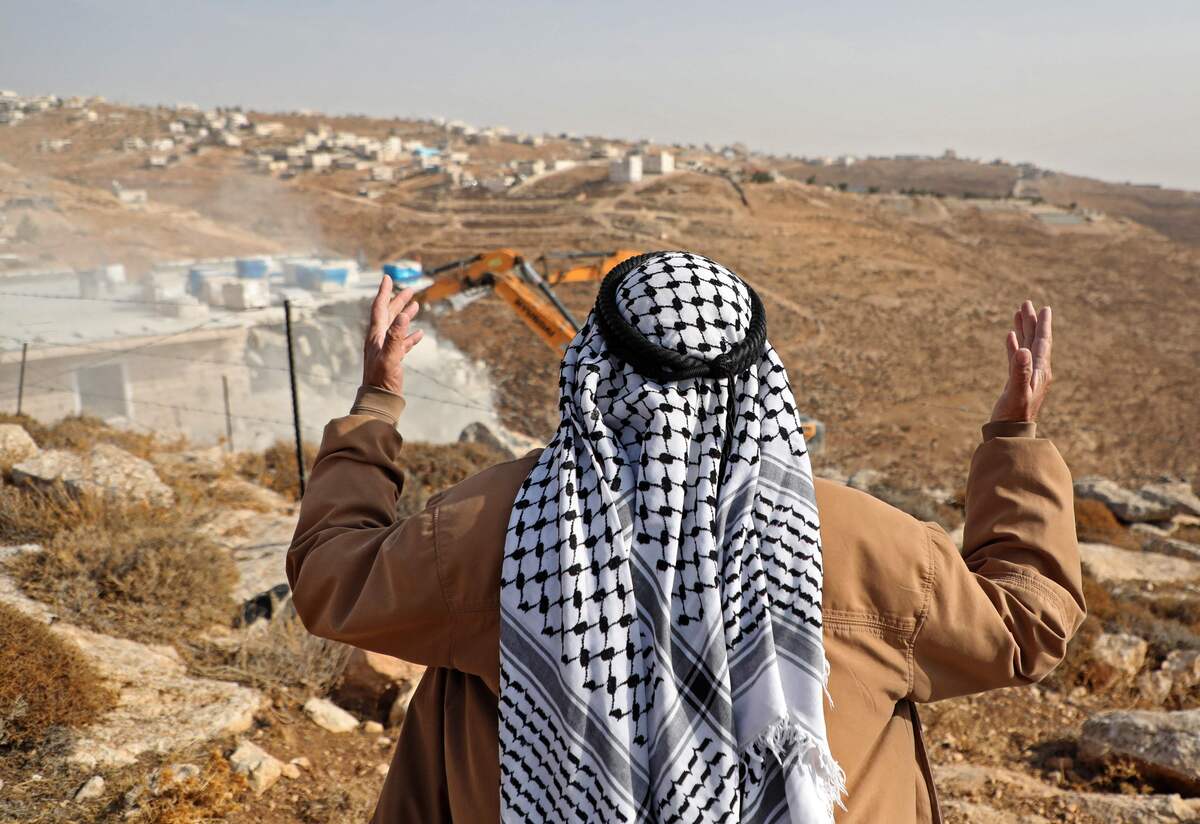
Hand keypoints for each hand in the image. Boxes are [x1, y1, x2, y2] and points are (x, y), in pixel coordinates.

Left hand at [363, 276, 423, 394]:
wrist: (379, 401)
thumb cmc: (382, 380)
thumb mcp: (390, 357)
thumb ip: (397, 337)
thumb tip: (403, 315)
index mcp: (376, 336)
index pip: (379, 308)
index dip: (383, 293)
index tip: (387, 278)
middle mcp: (379, 340)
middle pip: (388, 315)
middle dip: (398, 301)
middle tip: (410, 289)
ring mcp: (386, 349)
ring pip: (396, 327)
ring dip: (405, 315)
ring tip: (416, 306)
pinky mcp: (393, 359)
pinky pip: (403, 343)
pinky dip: (410, 336)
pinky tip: (420, 333)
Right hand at [989, 300, 1052, 423]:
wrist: (1011, 433)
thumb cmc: (1014, 414)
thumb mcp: (1017, 392)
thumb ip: (1019, 372)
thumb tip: (1022, 350)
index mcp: (1040, 370)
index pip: (1042, 342)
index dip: (1042, 325)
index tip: (1043, 308)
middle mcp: (1037, 370)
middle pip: (1035, 340)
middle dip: (1031, 322)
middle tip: (1027, 304)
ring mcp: (1028, 375)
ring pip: (1025, 346)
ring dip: (1023, 330)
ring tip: (1018, 314)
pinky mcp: (1017, 380)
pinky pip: (1017, 357)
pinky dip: (1013, 345)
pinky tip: (1010, 337)